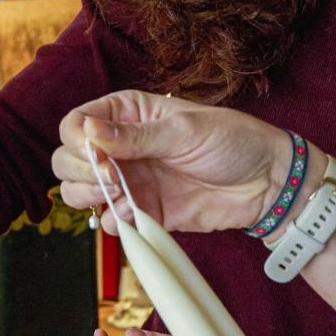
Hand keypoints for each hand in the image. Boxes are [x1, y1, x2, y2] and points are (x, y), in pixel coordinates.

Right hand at [53, 91, 300, 235]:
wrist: (267, 183)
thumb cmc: (233, 142)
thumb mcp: (185, 132)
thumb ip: (136, 137)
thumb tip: (89, 132)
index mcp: (128, 114)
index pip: (77, 123)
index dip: (77, 141)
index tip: (99, 156)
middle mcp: (122, 147)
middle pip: (69, 159)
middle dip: (79, 171)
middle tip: (108, 179)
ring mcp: (131, 180)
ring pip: (80, 192)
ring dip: (88, 197)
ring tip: (119, 196)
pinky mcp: (144, 211)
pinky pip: (110, 220)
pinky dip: (112, 221)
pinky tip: (133, 213)